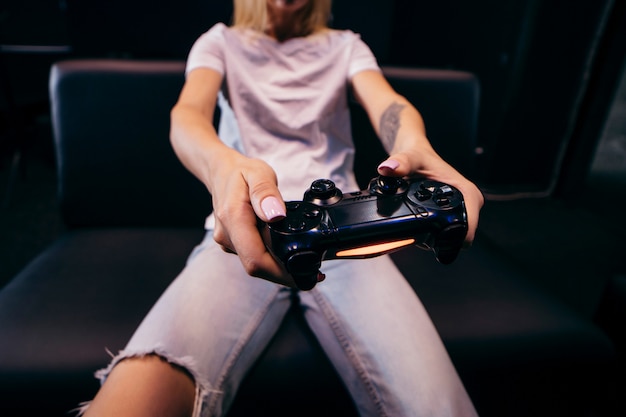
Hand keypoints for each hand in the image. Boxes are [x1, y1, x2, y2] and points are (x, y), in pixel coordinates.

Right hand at [208, 149, 324, 286]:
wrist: (220, 172)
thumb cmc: (242, 172)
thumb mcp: (259, 173)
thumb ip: (266, 193)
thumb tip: (276, 215)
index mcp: (233, 219)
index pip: (255, 259)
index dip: (281, 273)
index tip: (305, 275)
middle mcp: (227, 235)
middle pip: (257, 267)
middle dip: (285, 274)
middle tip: (315, 274)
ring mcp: (228, 241)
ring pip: (255, 264)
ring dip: (279, 267)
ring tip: (305, 262)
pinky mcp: (233, 243)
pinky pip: (253, 256)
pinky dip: (271, 258)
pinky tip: (287, 252)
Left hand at [377, 150, 483, 245]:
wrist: (414, 153)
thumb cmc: (419, 155)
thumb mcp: (411, 157)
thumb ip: (401, 162)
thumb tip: (388, 169)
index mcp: (467, 192)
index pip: (471, 224)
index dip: (458, 238)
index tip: (438, 241)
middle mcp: (467, 203)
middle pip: (461, 235)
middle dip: (441, 240)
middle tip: (420, 234)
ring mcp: (459, 210)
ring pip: (452, 236)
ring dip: (434, 238)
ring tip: (417, 228)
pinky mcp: (450, 214)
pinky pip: (444, 232)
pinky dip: (431, 234)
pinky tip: (418, 227)